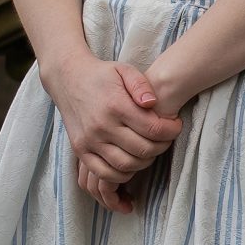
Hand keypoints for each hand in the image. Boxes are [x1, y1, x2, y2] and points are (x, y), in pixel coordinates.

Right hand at [39, 55, 180, 212]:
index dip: (171, 131)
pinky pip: (103, 173)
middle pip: (142, 149)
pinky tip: (131, 162)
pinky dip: (122, 174)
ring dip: (145, 162)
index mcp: (116, 105)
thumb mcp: (124, 70)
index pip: (153, 128)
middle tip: (166, 139)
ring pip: (125, 165)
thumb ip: (141, 84)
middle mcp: (102, 126)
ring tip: (151, 149)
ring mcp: (89, 141)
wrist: (68, 79)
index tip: (176, 126)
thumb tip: (153, 102)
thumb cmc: (102, 75)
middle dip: (162, 146)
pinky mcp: (80, 151)